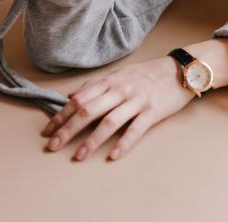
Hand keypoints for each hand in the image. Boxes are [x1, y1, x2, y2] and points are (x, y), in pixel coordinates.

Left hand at [41, 56, 195, 161]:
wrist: (180, 70)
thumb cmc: (146, 74)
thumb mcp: (119, 74)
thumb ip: (95, 85)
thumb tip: (71, 96)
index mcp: (109, 81)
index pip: (79, 98)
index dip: (61, 115)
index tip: (48, 130)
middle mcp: (120, 89)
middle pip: (88, 110)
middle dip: (68, 129)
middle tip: (52, 146)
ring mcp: (136, 100)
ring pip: (109, 121)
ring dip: (91, 140)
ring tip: (77, 156)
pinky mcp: (153, 111)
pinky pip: (136, 129)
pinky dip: (123, 143)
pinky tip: (113, 155)